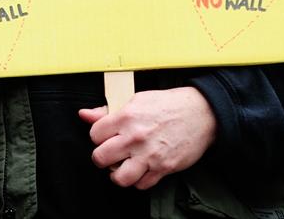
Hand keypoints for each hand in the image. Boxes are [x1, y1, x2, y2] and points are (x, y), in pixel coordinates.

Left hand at [77, 86, 217, 189]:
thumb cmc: (166, 105)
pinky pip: (142, 184)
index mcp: (126, 117)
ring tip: (121, 167)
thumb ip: (107, 111)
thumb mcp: (135, 100)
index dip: (97, 137)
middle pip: (101, 158)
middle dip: (101, 158)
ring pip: (120, 178)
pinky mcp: (164, 168)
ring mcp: (150, 155)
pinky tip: (140, 170)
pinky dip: (138, 180)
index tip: (105, 137)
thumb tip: (83, 115)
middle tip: (109, 155)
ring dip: (117, 175)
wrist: (200, 113)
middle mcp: (135, 137)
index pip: (94, 135)